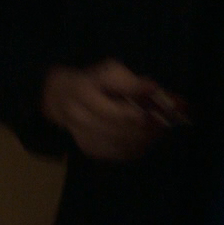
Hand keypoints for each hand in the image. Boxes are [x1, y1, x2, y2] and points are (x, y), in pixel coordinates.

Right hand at [42, 59, 185, 161]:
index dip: (137, 115)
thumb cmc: (89, 81)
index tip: (158, 113)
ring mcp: (83, 137)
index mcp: (82, 92)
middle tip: (164, 123)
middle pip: (119, 130)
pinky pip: (119, 154)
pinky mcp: (89, 149)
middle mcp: (79, 117)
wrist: (59, 98)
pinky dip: (136, 148)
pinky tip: (144, 140)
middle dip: (146, 129)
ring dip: (144, 140)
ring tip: (158, 130)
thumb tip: (152, 89)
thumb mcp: (106, 70)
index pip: (113, 111)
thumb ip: (129, 80)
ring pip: (121, 145)